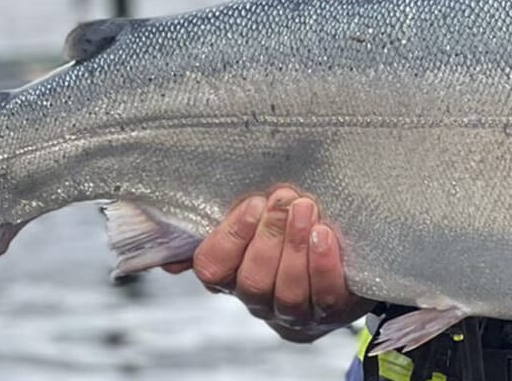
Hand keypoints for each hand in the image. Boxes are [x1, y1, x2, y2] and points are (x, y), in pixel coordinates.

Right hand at [165, 185, 373, 340]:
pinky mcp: (330, 311)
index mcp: (232, 274)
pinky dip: (323, 265)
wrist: (339, 256)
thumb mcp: (257, 217)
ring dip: (295, 245)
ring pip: (288, 292)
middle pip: (253, 281)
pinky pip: (325, 296)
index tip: (253, 204)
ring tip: (305, 208)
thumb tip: (172, 246)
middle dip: (269, 237)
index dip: (231, 237)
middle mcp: (259, 299)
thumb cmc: (288, 227)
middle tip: (284, 200)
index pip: (213, 269)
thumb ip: (227, 218)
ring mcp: (295, 311)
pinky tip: (325, 234)